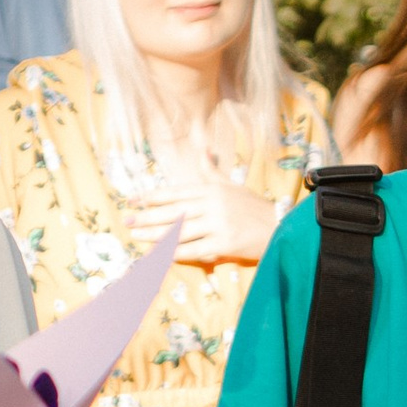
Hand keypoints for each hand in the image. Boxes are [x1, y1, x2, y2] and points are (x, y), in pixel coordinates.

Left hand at [125, 180, 277, 266]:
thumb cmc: (253, 207)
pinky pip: (194, 249)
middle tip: (126, 221)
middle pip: (173, 211)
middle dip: (147, 216)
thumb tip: (203, 151)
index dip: (152, 196)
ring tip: (137, 237)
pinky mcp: (224, 243)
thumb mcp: (232, 185)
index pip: (175, 192)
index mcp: (211, 189)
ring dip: (155, 235)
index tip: (133, 200)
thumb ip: (212, 171)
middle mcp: (212, 204)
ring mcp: (218, 224)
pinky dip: (175, 253)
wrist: (280, 226)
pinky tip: (159, 256)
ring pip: (180, 231)